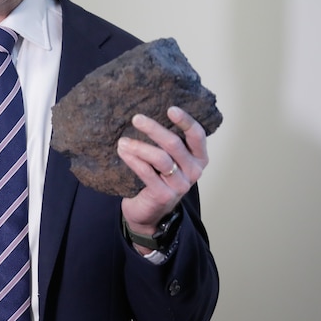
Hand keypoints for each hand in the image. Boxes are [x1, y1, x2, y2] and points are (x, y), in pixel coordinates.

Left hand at [118, 106, 209, 239]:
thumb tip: (147, 113)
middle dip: (154, 129)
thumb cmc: (159, 178)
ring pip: (160, 158)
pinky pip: (147, 173)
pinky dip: (133, 160)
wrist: (150, 212)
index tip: (170, 108)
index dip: (185, 121)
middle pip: (175, 144)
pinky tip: (122, 152)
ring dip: (139, 146)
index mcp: (199, 158)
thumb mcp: (170, 159)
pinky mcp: (164, 195)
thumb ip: (167, 142)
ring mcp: (180, 185)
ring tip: (122, 140)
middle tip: (136, 118)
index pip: (197, 135)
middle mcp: (194, 171)